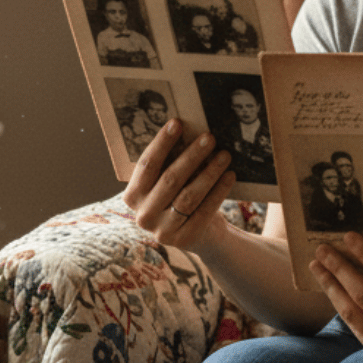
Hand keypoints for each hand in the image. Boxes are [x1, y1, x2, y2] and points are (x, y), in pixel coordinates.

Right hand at [123, 119, 236, 249]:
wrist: (201, 235)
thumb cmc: (182, 198)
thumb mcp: (171, 183)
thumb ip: (171, 162)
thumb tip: (186, 128)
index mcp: (133, 196)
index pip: (146, 165)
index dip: (162, 143)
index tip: (177, 123)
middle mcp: (143, 216)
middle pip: (170, 179)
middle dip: (191, 155)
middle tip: (209, 137)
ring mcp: (162, 231)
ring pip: (189, 196)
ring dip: (209, 172)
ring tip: (225, 155)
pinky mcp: (184, 240)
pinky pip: (204, 211)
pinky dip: (219, 191)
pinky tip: (230, 175)